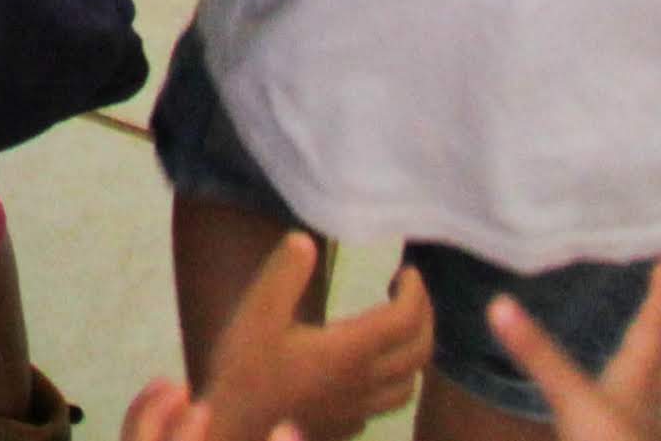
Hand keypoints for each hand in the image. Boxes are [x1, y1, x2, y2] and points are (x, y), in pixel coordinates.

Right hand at [118, 236, 431, 440]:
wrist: (235, 428)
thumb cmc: (244, 369)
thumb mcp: (256, 312)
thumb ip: (284, 274)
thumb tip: (305, 239)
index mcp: (350, 350)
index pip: (405, 319)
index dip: (415, 292)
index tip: (408, 271)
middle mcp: (365, 381)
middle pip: (419, 351)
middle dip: (425, 317)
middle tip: (411, 294)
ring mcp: (359, 409)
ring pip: (409, 384)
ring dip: (414, 354)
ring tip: (398, 333)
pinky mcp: (347, 426)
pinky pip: (384, 404)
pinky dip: (390, 383)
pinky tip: (367, 374)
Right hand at [491, 264, 660, 440]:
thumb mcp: (570, 401)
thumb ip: (538, 355)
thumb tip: (499, 302)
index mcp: (636, 383)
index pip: (654, 331)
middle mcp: (646, 405)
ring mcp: (640, 432)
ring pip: (659, 391)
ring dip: (658, 364)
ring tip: (647, 346)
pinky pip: (638, 415)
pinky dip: (634, 397)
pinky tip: (616, 405)